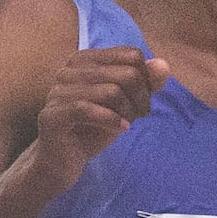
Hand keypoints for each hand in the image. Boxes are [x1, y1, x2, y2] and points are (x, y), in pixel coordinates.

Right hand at [25, 34, 162, 173]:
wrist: (62, 162)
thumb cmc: (93, 129)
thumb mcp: (125, 104)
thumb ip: (144, 83)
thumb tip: (163, 65)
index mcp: (85, 59)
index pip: (131, 55)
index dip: (145, 79)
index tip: (142, 101)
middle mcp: (68, 70)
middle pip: (126, 73)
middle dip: (141, 98)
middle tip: (139, 117)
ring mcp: (57, 91)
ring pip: (111, 92)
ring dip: (128, 113)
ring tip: (126, 125)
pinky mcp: (52, 115)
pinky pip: (88, 110)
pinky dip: (111, 121)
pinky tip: (120, 130)